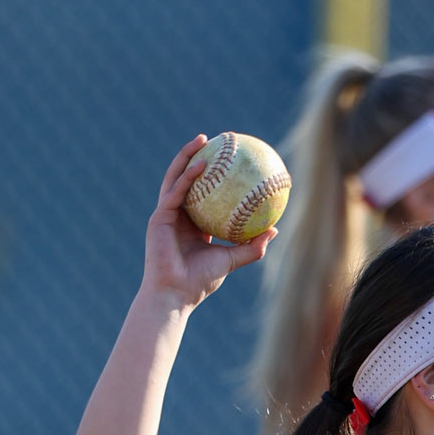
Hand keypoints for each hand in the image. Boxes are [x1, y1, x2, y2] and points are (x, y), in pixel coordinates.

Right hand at [142, 136, 274, 311]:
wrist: (176, 294)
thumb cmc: (202, 281)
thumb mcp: (232, 259)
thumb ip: (252, 246)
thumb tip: (275, 230)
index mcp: (192, 224)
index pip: (202, 193)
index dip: (213, 175)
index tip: (228, 160)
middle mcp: (178, 215)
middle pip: (186, 178)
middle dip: (197, 155)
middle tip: (216, 140)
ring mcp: (166, 214)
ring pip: (176, 177)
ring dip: (187, 156)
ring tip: (203, 140)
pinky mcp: (159, 217)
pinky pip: (175, 192)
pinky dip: (187, 177)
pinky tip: (201, 164)